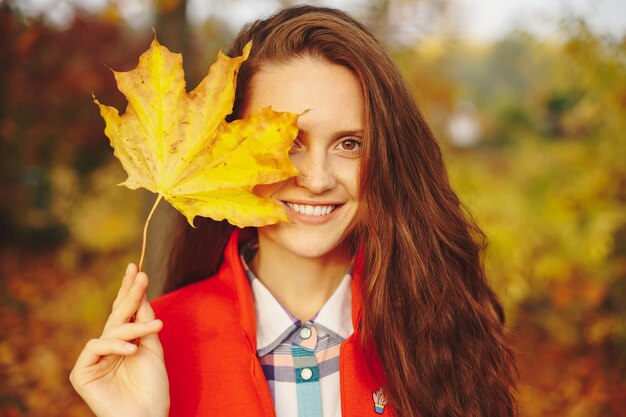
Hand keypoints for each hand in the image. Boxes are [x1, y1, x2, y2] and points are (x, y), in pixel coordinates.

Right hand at [70, 264, 169, 416]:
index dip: (129, 290)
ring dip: (133, 326)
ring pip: (111, 330)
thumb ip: (145, 323)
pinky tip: (132, 350)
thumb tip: (141, 295)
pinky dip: (115, 346)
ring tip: (155, 326)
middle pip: (116, 315)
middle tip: (140, 273)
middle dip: (129, 293)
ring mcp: (94, 360)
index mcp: (124, 342)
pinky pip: (95, 347)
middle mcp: (108, 348)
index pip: (124, 312)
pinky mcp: (82, 373)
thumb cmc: (152, 387)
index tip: (136, 268)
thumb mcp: (153, 348)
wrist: (148, 415)